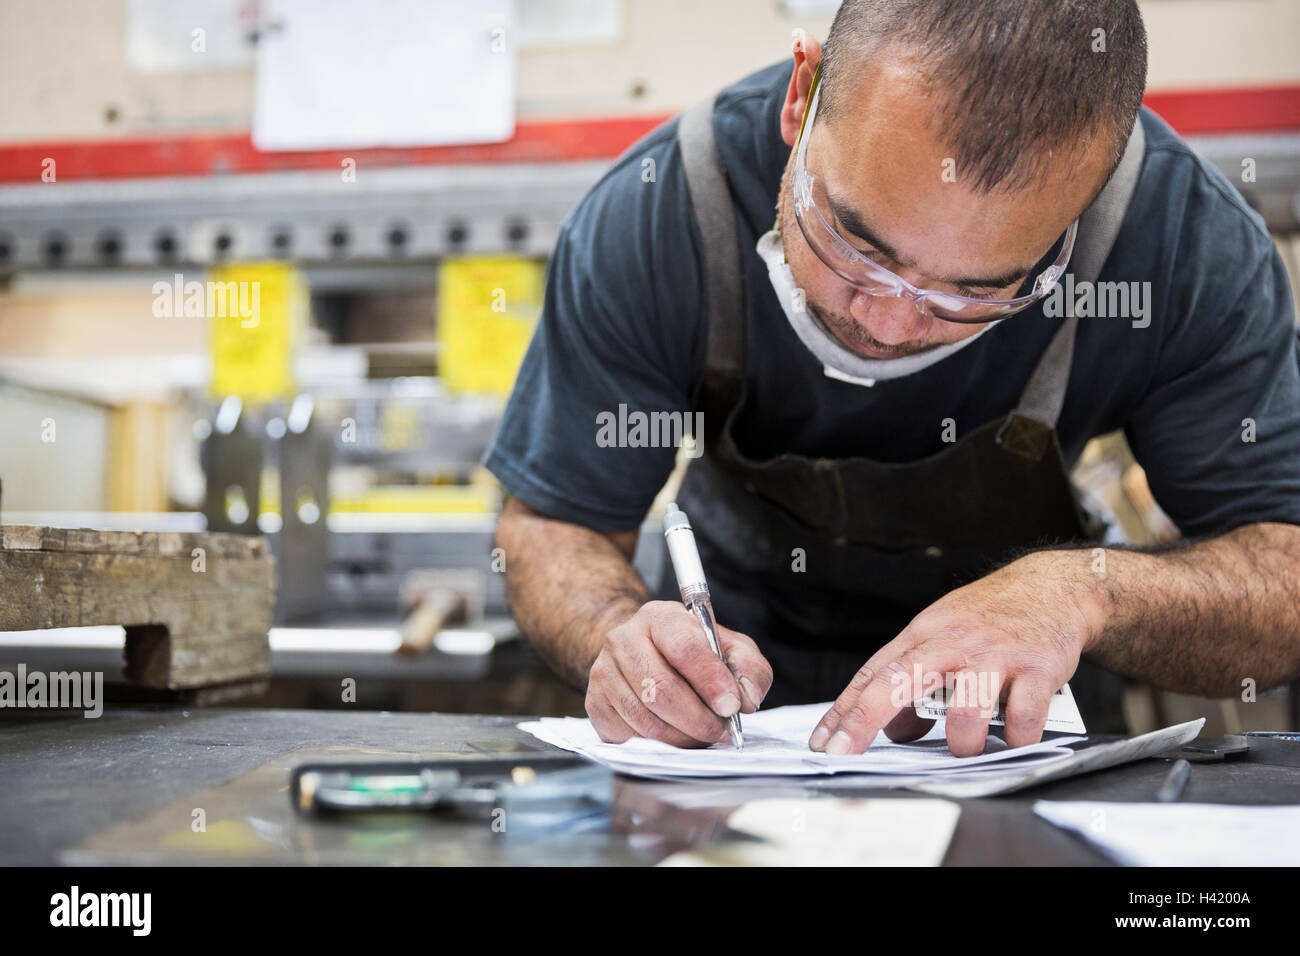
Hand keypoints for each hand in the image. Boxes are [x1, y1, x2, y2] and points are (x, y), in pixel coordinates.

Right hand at [586, 601, 772, 746]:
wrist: (642, 652)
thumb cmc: (692, 652)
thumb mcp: (729, 648)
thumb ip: (748, 668)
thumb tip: (746, 698)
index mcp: (660, 617)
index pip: (684, 648)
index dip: (710, 681)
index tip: (731, 707)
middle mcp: (623, 639)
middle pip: (661, 689)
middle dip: (698, 720)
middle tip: (720, 730)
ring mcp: (603, 672)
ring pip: (645, 720)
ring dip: (681, 737)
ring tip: (700, 734)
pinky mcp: (594, 703)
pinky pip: (628, 737)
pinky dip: (657, 745)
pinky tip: (673, 734)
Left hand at [810, 550, 1104, 756]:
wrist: (1053, 588)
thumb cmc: (990, 619)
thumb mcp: (943, 637)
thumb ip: (914, 683)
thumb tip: (893, 732)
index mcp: (924, 634)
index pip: (874, 673)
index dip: (844, 710)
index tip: (822, 743)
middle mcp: (953, 642)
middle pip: (901, 678)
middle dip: (867, 718)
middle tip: (846, 753)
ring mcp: (996, 654)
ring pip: (966, 706)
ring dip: (962, 740)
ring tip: (966, 747)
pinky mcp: (1038, 668)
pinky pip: (1023, 716)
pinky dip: (1016, 738)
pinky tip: (1015, 739)